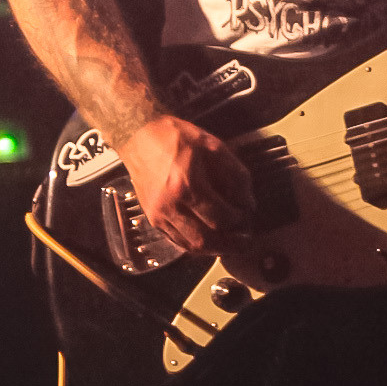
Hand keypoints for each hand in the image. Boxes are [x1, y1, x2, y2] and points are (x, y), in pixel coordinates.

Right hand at [118, 114, 254, 252]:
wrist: (139, 136)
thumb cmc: (174, 138)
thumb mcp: (213, 146)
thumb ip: (235, 174)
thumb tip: (248, 201)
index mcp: (186, 185)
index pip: (220, 217)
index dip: (239, 219)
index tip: (247, 214)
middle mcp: (170, 205)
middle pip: (205, 239)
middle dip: (229, 244)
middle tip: (244, 242)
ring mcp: (158, 214)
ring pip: (190, 246)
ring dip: (213, 249)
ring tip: (229, 243)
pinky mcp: (152, 218)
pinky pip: (177, 241)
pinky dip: (195, 244)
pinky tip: (208, 238)